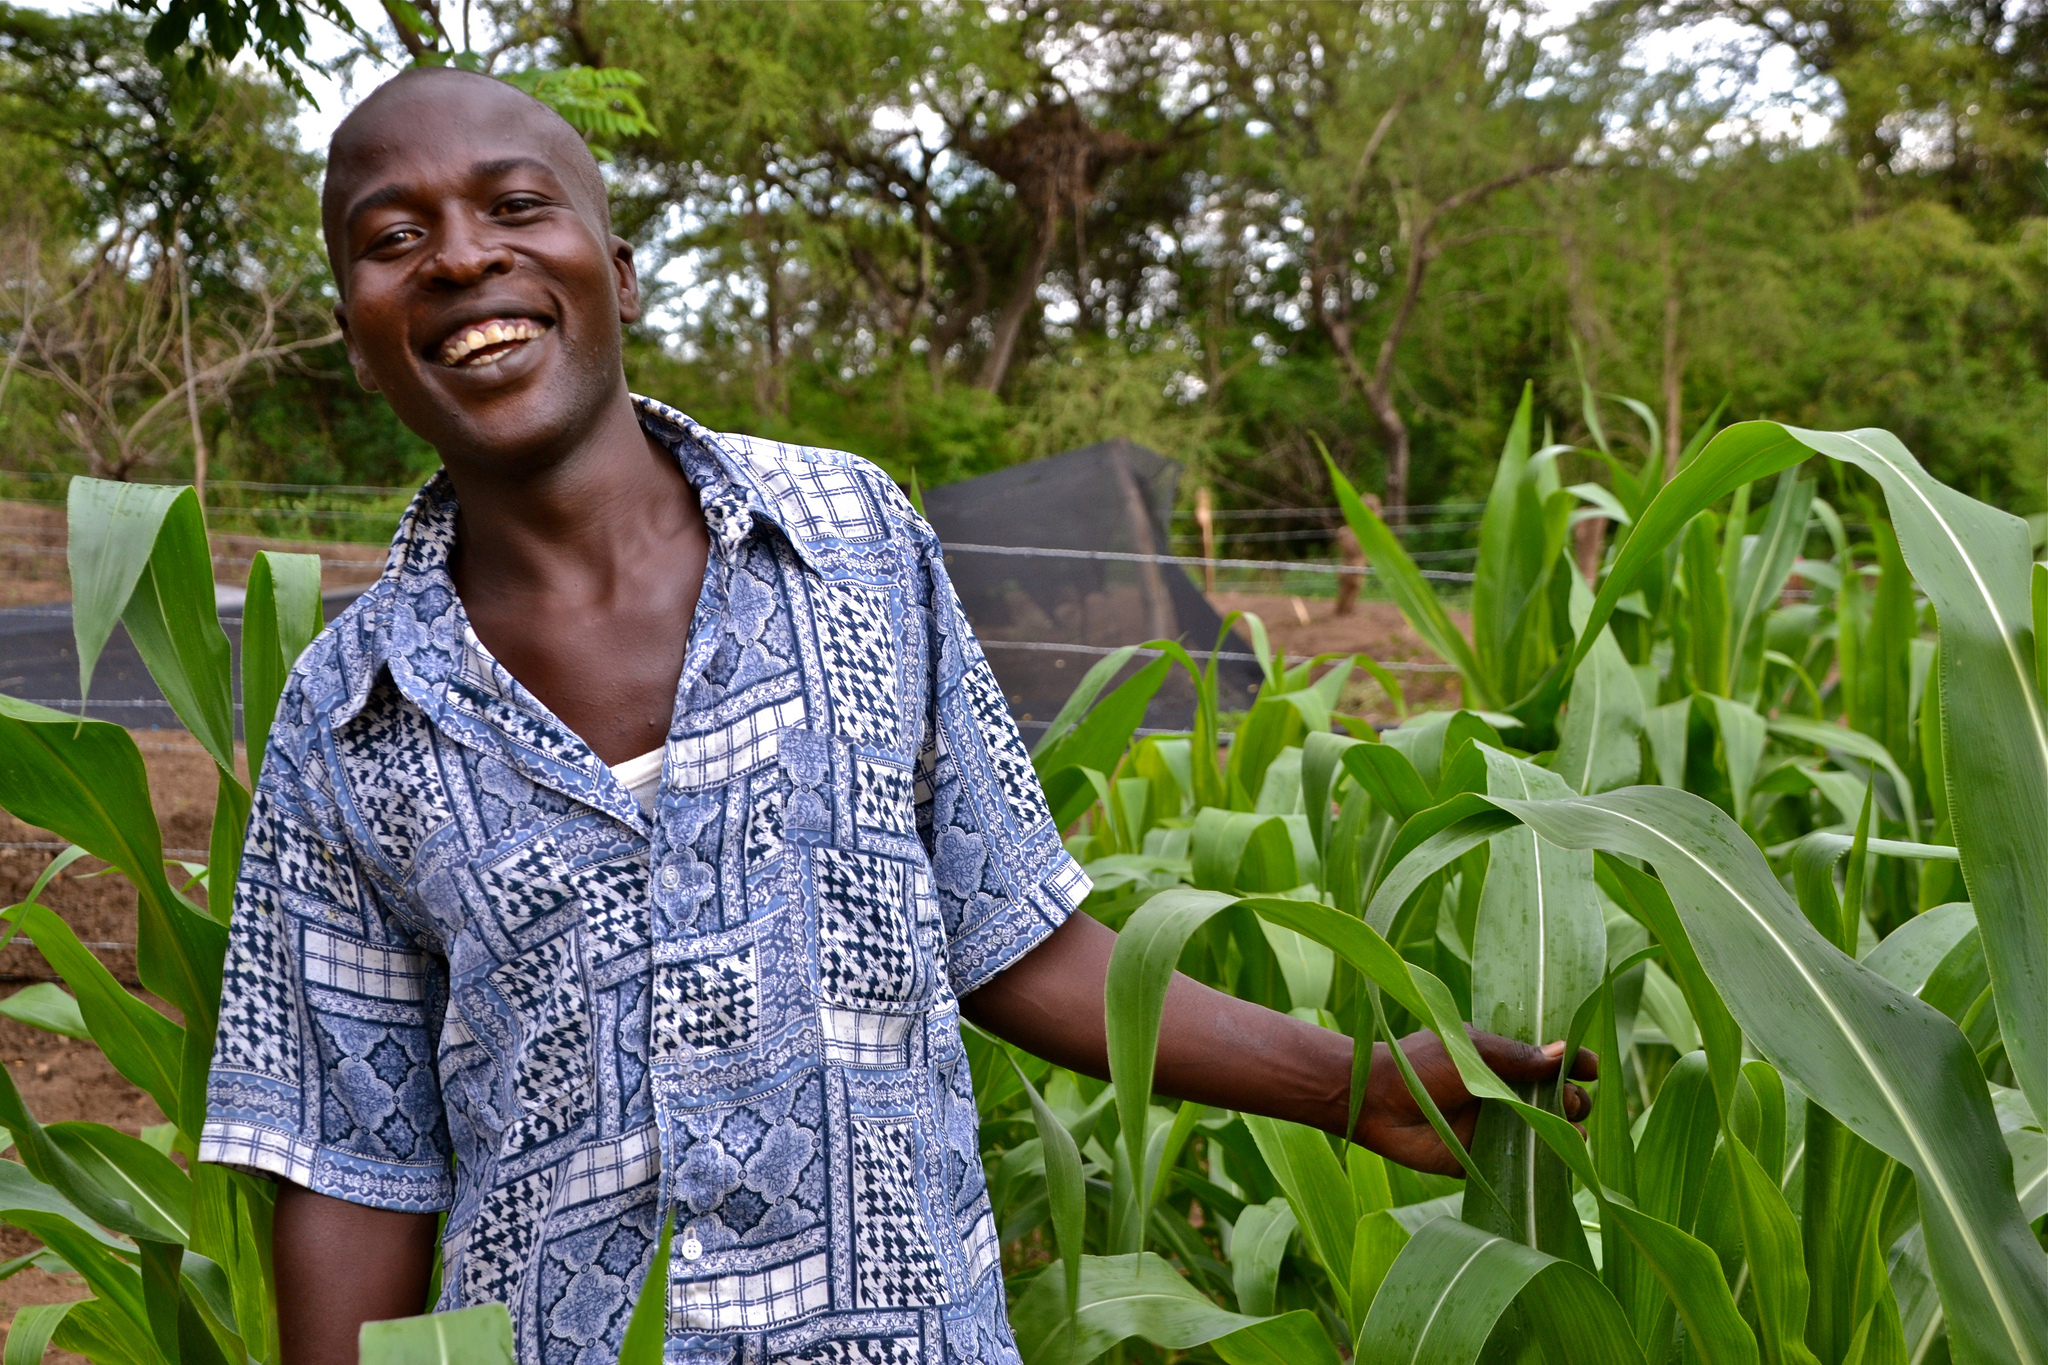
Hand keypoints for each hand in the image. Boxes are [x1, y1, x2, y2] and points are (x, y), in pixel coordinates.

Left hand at [1356, 1029, 1597, 1175]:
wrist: (1377, 1102)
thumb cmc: (1420, 1066)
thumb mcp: (1471, 1052)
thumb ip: (1516, 1057)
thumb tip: (1563, 1053)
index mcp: (1502, 1059)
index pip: (1551, 1061)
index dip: (1575, 1063)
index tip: (1590, 1068)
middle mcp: (1504, 1093)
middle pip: (1558, 1099)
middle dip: (1573, 1100)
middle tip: (1568, 1102)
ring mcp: (1496, 1126)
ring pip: (1547, 1133)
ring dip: (1566, 1134)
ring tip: (1570, 1133)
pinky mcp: (1483, 1157)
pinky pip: (1521, 1166)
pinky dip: (1542, 1167)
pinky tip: (1556, 1164)